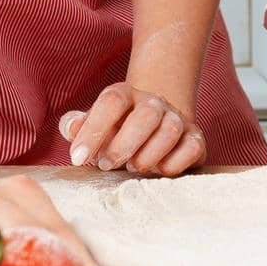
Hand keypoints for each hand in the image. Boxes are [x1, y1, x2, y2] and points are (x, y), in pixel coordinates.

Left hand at [60, 82, 205, 176]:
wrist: (153, 125)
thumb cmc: (116, 130)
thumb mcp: (93, 124)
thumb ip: (76, 125)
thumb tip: (72, 128)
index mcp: (126, 95)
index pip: (112, 101)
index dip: (93, 129)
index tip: (78, 158)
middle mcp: (154, 103)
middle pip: (146, 114)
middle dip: (123, 145)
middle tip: (106, 165)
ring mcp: (177, 119)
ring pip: (170, 131)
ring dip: (148, 155)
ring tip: (132, 168)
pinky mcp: (195, 138)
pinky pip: (191, 148)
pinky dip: (173, 164)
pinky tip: (158, 170)